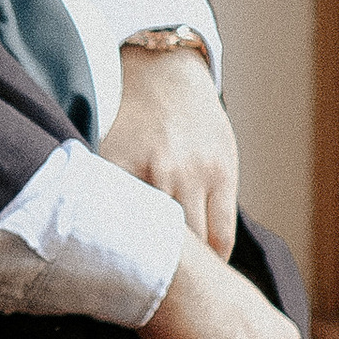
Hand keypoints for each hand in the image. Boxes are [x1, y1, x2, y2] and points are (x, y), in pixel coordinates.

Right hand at [103, 46, 238, 256]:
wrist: (158, 66)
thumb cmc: (194, 115)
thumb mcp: (221, 151)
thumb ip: (217, 196)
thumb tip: (210, 253)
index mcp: (220, 173)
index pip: (219, 242)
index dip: (209, 264)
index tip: (198, 272)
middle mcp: (187, 174)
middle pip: (187, 245)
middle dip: (179, 261)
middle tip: (167, 272)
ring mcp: (150, 169)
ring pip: (150, 233)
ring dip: (145, 247)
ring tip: (139, 255)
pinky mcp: (116, 162)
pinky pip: (118, 208)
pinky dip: (117, 221)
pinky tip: (117, 226)